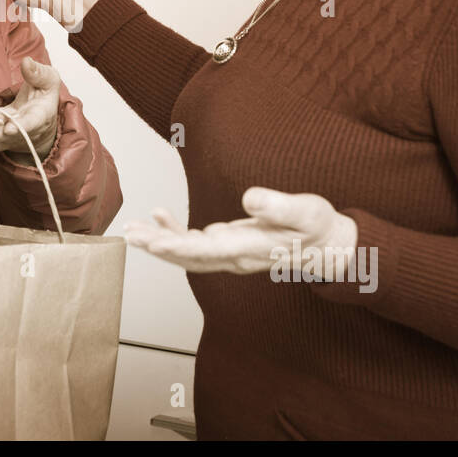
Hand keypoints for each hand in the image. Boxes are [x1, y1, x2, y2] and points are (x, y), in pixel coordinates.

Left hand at [0, 56, 60, 163]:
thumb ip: (37, 73)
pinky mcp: (3, 140)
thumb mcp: (47, 79)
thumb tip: (26, 62)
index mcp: (40, 114)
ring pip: (0, 142)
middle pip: (11, 136)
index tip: (9, 128)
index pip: (32, 121)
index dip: (21, 126)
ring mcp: (14, 137)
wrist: (41, 112)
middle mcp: (28, 130)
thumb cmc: (44, 92)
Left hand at [124, 187, 357, 277]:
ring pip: (187, 253)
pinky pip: (196, 244)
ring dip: (159, 241)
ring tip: (133, 229)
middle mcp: (235, 256)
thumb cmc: (318, 227)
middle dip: (157, 246)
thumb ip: (279, 206)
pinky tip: (160, 215)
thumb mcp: (307, 211)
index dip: (178, 248)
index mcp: (250, 248)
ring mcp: (231, 254)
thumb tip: (249, 199)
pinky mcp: (230, 246)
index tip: (153, 244)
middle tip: (130, 235)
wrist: (328, 247)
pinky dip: (175, 231)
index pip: (207, 252)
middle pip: (188, 256)